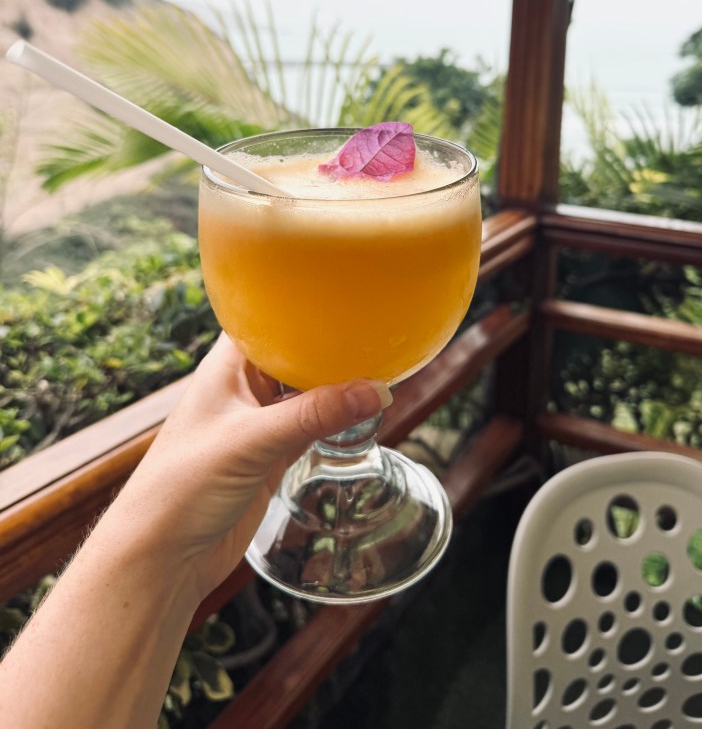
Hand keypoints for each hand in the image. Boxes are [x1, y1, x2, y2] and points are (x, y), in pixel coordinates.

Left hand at [93, 333, 391, 602]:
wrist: (162, 558)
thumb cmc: (182, 487)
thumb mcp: (252, 441)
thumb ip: (315, 415)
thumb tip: (375, 391)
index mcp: (227, 366)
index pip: (269, 320)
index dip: (303, 307)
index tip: (347, 300)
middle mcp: (243, 388)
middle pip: (294, 354)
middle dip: (330, 347)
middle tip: (377, 334)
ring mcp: (257, 424)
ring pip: (306, 393)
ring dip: (336, 387)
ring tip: (381, 369)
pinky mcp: (270, 457)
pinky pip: (310, 428)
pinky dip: (334, 422)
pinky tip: (362, 415)